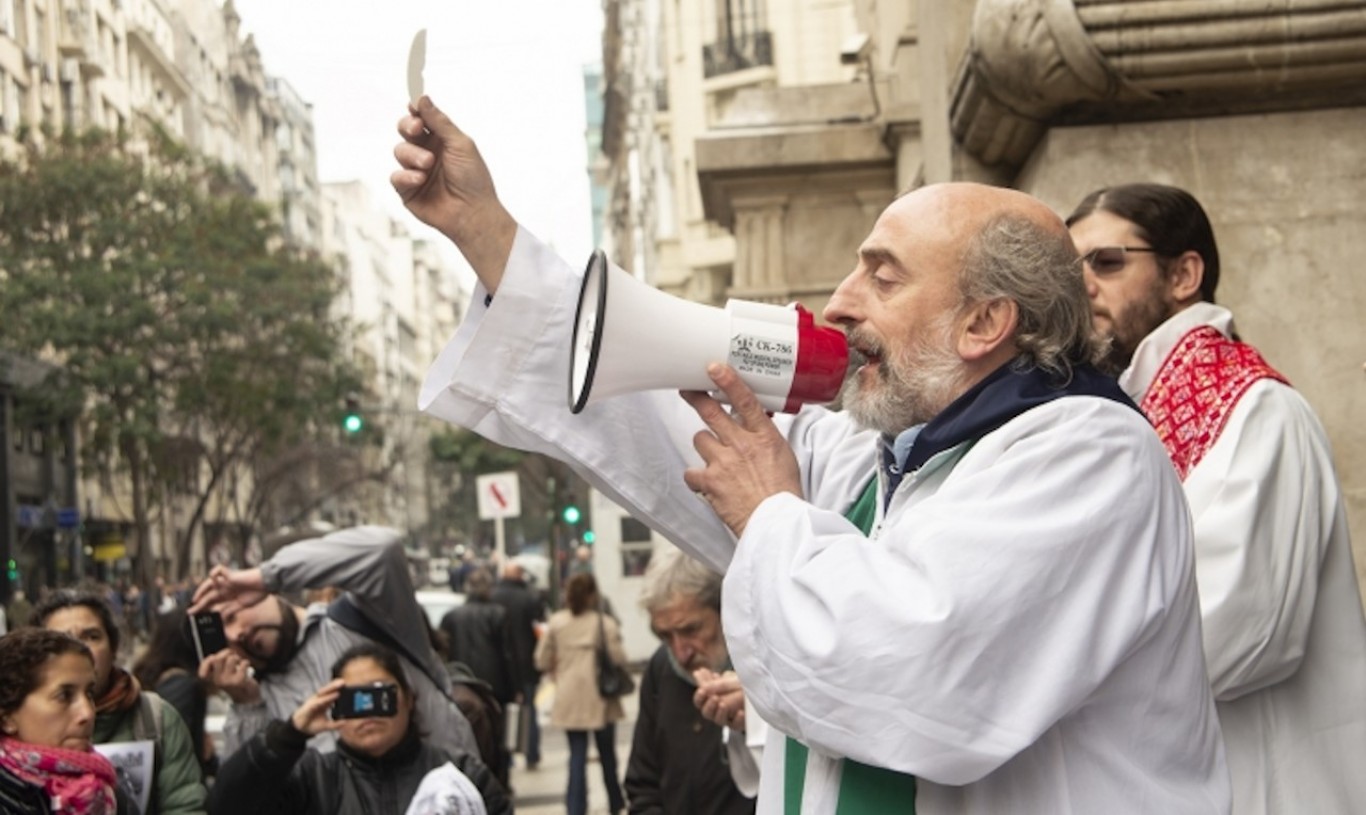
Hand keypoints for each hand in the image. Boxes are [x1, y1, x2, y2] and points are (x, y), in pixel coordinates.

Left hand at [190, 565, 267, 618]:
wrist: (268, 583)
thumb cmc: (259, 592)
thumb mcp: (242, 605)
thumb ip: (230, 610)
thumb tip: (220, 617)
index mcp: (229, 594)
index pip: (213, 602)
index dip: (204, 608)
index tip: (196, 615)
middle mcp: (226, 587)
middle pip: (208, 595)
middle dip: (199, 604)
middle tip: (190, 612)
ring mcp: (227, 581)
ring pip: (209, 583)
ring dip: (201, 591)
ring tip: (195, 600)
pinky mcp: (231, 574)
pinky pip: (218, 570)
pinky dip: (213, 574)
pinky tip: (212, 580)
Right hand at [198, 650, 260, 704]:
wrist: (246, 696)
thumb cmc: (232, 678)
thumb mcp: (221, 672)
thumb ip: (219, 661)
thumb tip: (228, 651)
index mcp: (210, 679)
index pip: (202, 670)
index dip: (207, 661)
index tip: (214, 658)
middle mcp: (217, 681)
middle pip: (217, 659)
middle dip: (226, 653)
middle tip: (232, 656)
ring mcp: (228, 681)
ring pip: (232, 658)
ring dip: (237, 658)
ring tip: (239, 663)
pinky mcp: (239, 680)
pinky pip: (243, 663)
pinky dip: (246, 663)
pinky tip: (245, 668)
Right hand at [290, 679, 346, 736]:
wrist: (300, 729)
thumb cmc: (313, 724)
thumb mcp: (326, 725)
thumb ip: (335, 724)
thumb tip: (345, 722)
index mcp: (325, 702)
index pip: (333, 694)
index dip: (340, 689)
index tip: (349, 686)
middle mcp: (320, 700)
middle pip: (329, 690)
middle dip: (336, 685)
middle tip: (345, 681)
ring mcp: (314, 702)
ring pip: (324, 692)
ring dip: (332, 687)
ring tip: (341, 684)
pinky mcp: (310, 706)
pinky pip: (319, 701)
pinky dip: (326, 698)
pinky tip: (333, 695)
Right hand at [391, 96, 516, 289]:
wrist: (473, 213)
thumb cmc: (473, 179)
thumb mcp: (460, 144)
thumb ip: (440, 122)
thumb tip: (422, 98)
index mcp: (442, 140)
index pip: (422, 118)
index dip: (416, 110)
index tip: (414, 105)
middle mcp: (427, 153)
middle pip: (405, 130)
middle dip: (408, 126)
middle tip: (417, 129)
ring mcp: (416, 171)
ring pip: (400, 151)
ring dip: (413, 155)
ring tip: (428, 164)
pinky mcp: (407, 190)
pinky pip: (396, 176)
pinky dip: (406, 176)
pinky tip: (420, 179)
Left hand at [681, 363, 803, 535]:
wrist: (777, 522)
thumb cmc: (784, 492)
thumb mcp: (784, 455)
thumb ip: (766, 437)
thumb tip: (757, 421)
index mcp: (764, 436)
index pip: (744, 400)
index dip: (728, 381)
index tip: (715, 368)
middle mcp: (741, 445)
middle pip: (710, 412)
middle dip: (696, 398)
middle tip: (688, 391)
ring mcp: (722, 462)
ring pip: (700, 439)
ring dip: (705, 446)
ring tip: (716, 459)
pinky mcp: (709, 482)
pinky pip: (691, 471)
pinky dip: (696, 477)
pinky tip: (706, 483)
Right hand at [693, 668, 747, 731]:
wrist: (757, 690)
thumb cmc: (738, 684)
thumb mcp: (726, 680)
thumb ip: (712, 681)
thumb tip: (697, 673)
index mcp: (710, 699)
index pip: (699, 702)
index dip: (699, 697)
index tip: (702, 690)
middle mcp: (717, 711)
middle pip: (706, 713)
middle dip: (709, 706)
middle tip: (714, 697)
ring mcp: (727, 718)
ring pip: (719, 720)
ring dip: (720, 713)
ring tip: (723, 704)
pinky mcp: (738, 724)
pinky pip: (736, 725)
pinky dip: (737, 719)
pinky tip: (740, 712)